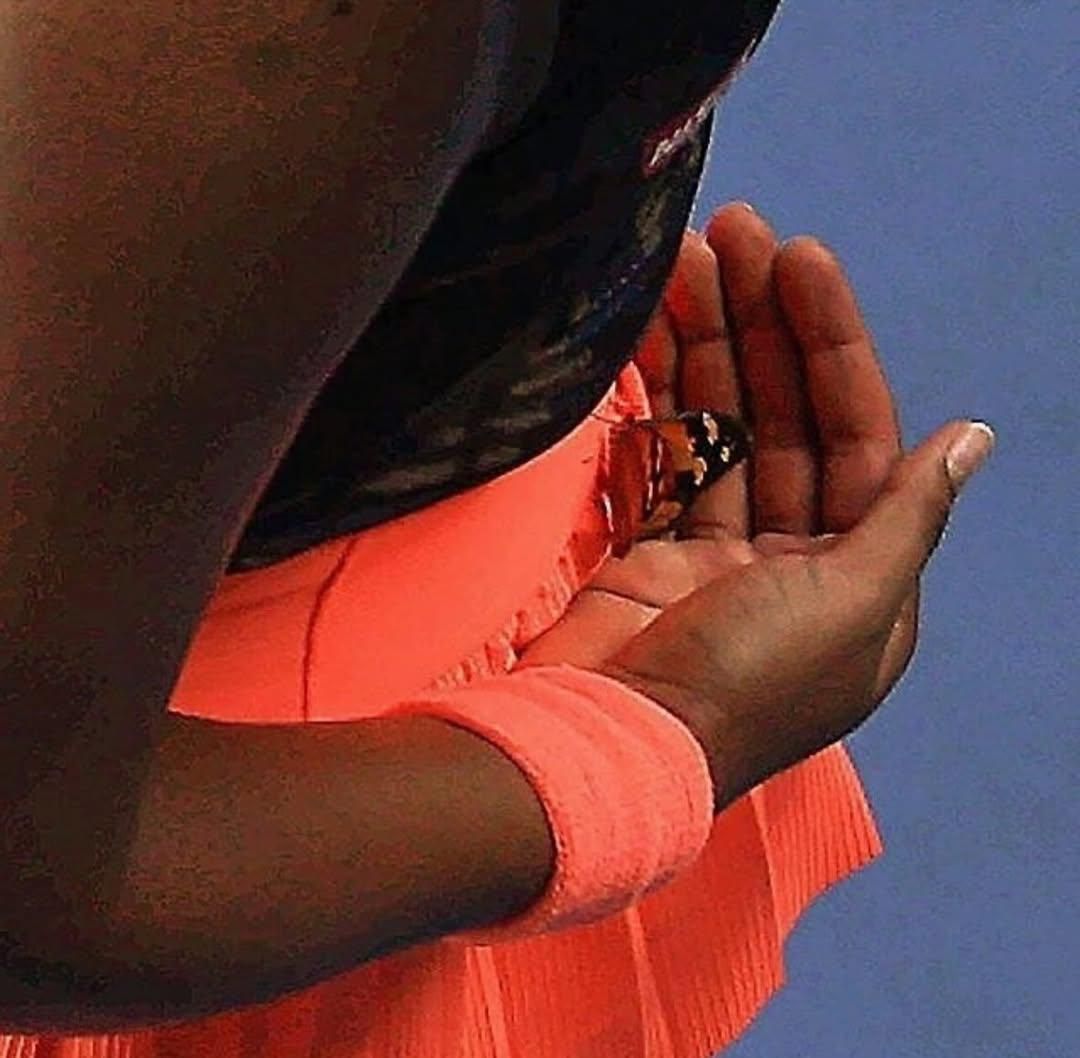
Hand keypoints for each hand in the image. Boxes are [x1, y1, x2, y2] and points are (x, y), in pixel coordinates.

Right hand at [520, 203, 994, 810]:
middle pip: (785, 420)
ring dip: (702, 347)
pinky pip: (660, 462)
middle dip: (761, 326)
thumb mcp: (854, 603)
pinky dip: (652, 402)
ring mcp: (713, 557)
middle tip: (736, 231)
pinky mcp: (646, 555)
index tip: (800, 260)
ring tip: (683, 257)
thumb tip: (974, 437)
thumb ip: (910, 514)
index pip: (858, 436)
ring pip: (716, 431)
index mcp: (860, 579)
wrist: (611, 748)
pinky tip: (645, 335)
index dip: (831, 344)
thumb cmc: (747, 685)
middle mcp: (793, 563)